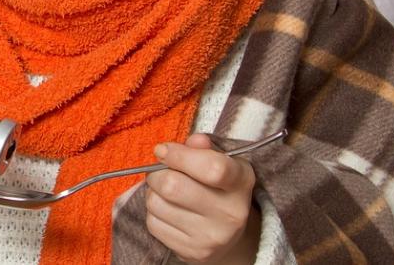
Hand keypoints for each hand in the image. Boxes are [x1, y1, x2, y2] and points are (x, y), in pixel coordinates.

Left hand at [145, 133, 259, 263]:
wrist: (230, 238)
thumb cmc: (220, 189)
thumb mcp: (223, 163)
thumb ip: (206, 149)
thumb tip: (193, 141)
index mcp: (241, 183)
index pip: (212, 168)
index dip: (179, 155)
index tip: (162, 150)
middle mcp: (230, 213)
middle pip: (173, 186)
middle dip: (157, 173)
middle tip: (160, 171)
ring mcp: (210, 237)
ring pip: (156, 204)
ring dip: (153, 192)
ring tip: (166, 191)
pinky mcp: (191, 252)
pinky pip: (153, 223)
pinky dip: (153, 212)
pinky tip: (168, 210)